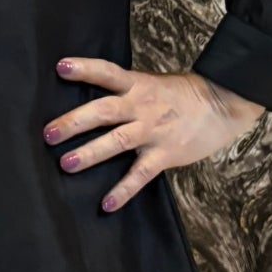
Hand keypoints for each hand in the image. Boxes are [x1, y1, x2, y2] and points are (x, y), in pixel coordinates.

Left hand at [44, 59, 264, 211]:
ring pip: (117, 142)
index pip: (107, 72)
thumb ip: (125, 91)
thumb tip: (92, 100)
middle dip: (74, 122)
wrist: (223, 103)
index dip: (85, 68)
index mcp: (138, 85)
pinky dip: (123, 191)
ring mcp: (152, 131)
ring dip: (90, 153)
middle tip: (48, 133)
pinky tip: (106, 204)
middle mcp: (141, 107)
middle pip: (104, 111)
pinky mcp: (164, 154)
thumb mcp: (152, 83)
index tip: (61, 67)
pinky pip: (140, 175)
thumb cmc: (183, 94)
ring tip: (66, 164)